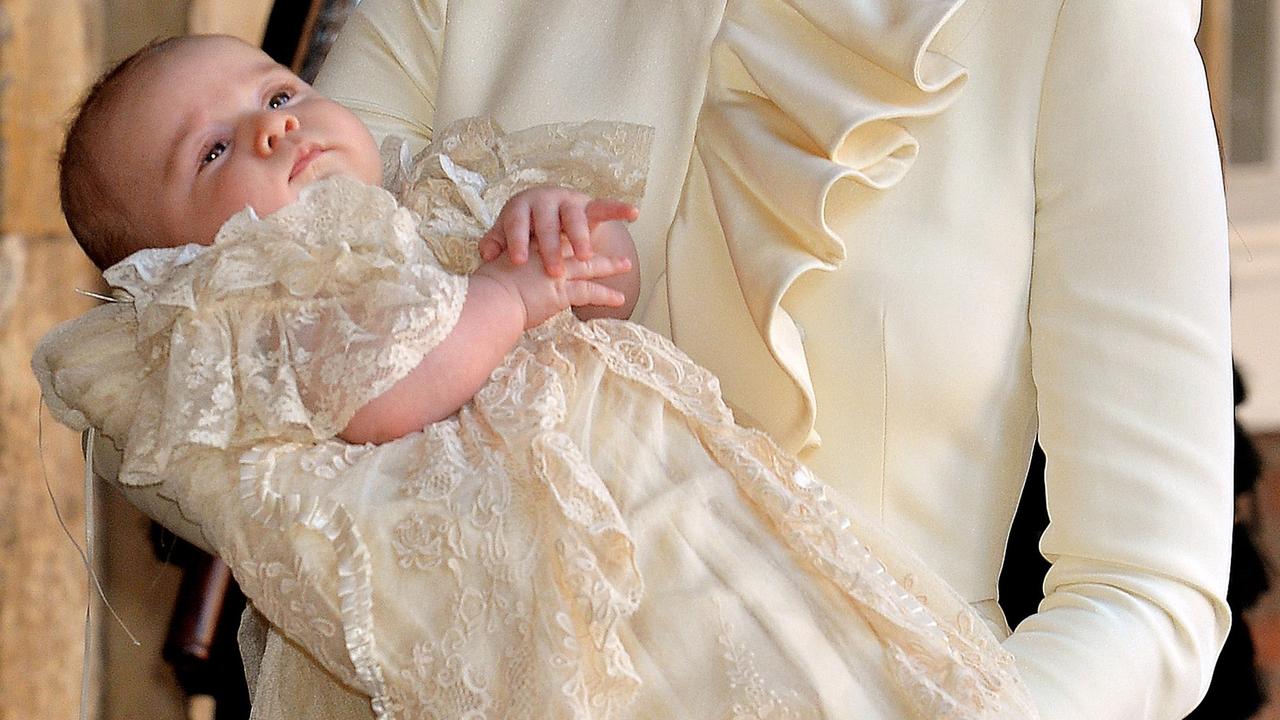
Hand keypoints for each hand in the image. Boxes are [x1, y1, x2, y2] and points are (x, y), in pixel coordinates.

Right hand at [474, 244, 632, 328]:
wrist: (489, 298)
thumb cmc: (486, 288)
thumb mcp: (495, 268)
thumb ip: (504, 264)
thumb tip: (501, 266)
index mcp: (529, 244)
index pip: (554, 234)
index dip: (571, 232)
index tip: (581, 234)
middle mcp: (545, 253)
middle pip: (576, 246)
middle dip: (596, 247)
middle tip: (612, 249)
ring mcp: (556, 270)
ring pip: (589, 266)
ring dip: (610, 266)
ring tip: (626, 265)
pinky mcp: (562, 289)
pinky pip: (590, 292)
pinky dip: (606, 295)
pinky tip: (619, 300)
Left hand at [478, 186, 638, 276]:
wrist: (546, 208)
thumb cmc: (523, 226)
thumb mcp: (506, 234)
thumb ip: (495, 243)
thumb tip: (486, 255)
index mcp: (520, 207)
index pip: (517, 224)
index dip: (517, 241)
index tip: (519, 261)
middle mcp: (544, 201)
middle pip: (548, 224)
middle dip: (551, 248)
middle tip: (554, 271)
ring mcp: (568, 202)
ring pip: (575, 219)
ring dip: (580, 238)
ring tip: (585, 257)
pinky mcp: (588, 205)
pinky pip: (605, 207)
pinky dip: (619, 209)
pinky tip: (633, 213)